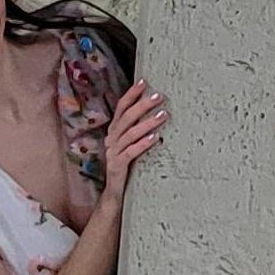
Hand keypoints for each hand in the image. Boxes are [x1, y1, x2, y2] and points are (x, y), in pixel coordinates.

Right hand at [101, 79, 168, 207]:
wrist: (114, 193)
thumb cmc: (126, 166)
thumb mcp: (130, 145)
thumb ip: (136, 130)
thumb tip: (155, 110)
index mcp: (114, 131)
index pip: (121, 107)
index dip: (131, 94)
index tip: (144, 82)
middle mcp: (111, 139)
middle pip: (126, 117)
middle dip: (143, 105)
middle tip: (159, 97)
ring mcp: (113, 152)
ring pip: (130, 133)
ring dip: (147, 123)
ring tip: (163, 115)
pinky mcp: (117, 166)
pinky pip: (130, 152)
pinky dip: (142, 144)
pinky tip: (155, 138)